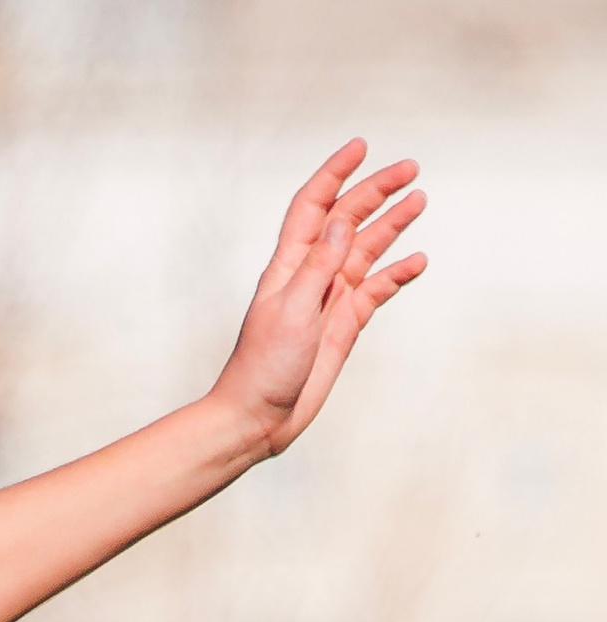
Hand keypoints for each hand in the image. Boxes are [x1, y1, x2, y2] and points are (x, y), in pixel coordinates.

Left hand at [210, 143, 425, 459]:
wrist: (256, 420)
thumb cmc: (263, 368)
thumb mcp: (292, 311)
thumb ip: (319, 265)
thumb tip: (343, 222)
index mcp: (289, 266)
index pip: (314, 206)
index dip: (334, 174)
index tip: (360, 147)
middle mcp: (311, 276)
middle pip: (347, 220)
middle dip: (375, 192)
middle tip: (410, 169)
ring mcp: (329, 300)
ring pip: (366, 250)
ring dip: (392, 224)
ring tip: (419, 200)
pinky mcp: (343, 326)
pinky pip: (376, 290)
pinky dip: (396, 274)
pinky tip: (417, 261)